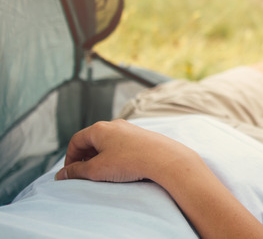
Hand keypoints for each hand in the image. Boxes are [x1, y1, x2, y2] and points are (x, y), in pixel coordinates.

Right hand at [55, 119, 195, 182]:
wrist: (164, 158)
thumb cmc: (128, 162)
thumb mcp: (96, 170)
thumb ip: (76, 172)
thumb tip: (61, 175)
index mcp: (99, 129)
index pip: (76, 140)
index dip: (70, 158)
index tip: (70, 173)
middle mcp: (114, 125)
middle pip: (92, 140)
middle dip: (85, 158)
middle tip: (85, 174)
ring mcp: (130, 129)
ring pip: (108, 143)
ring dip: (100, 157)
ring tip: (103, 173)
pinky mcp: (142, 137)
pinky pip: (122, 145)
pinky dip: (115, 156)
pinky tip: (121, 168)